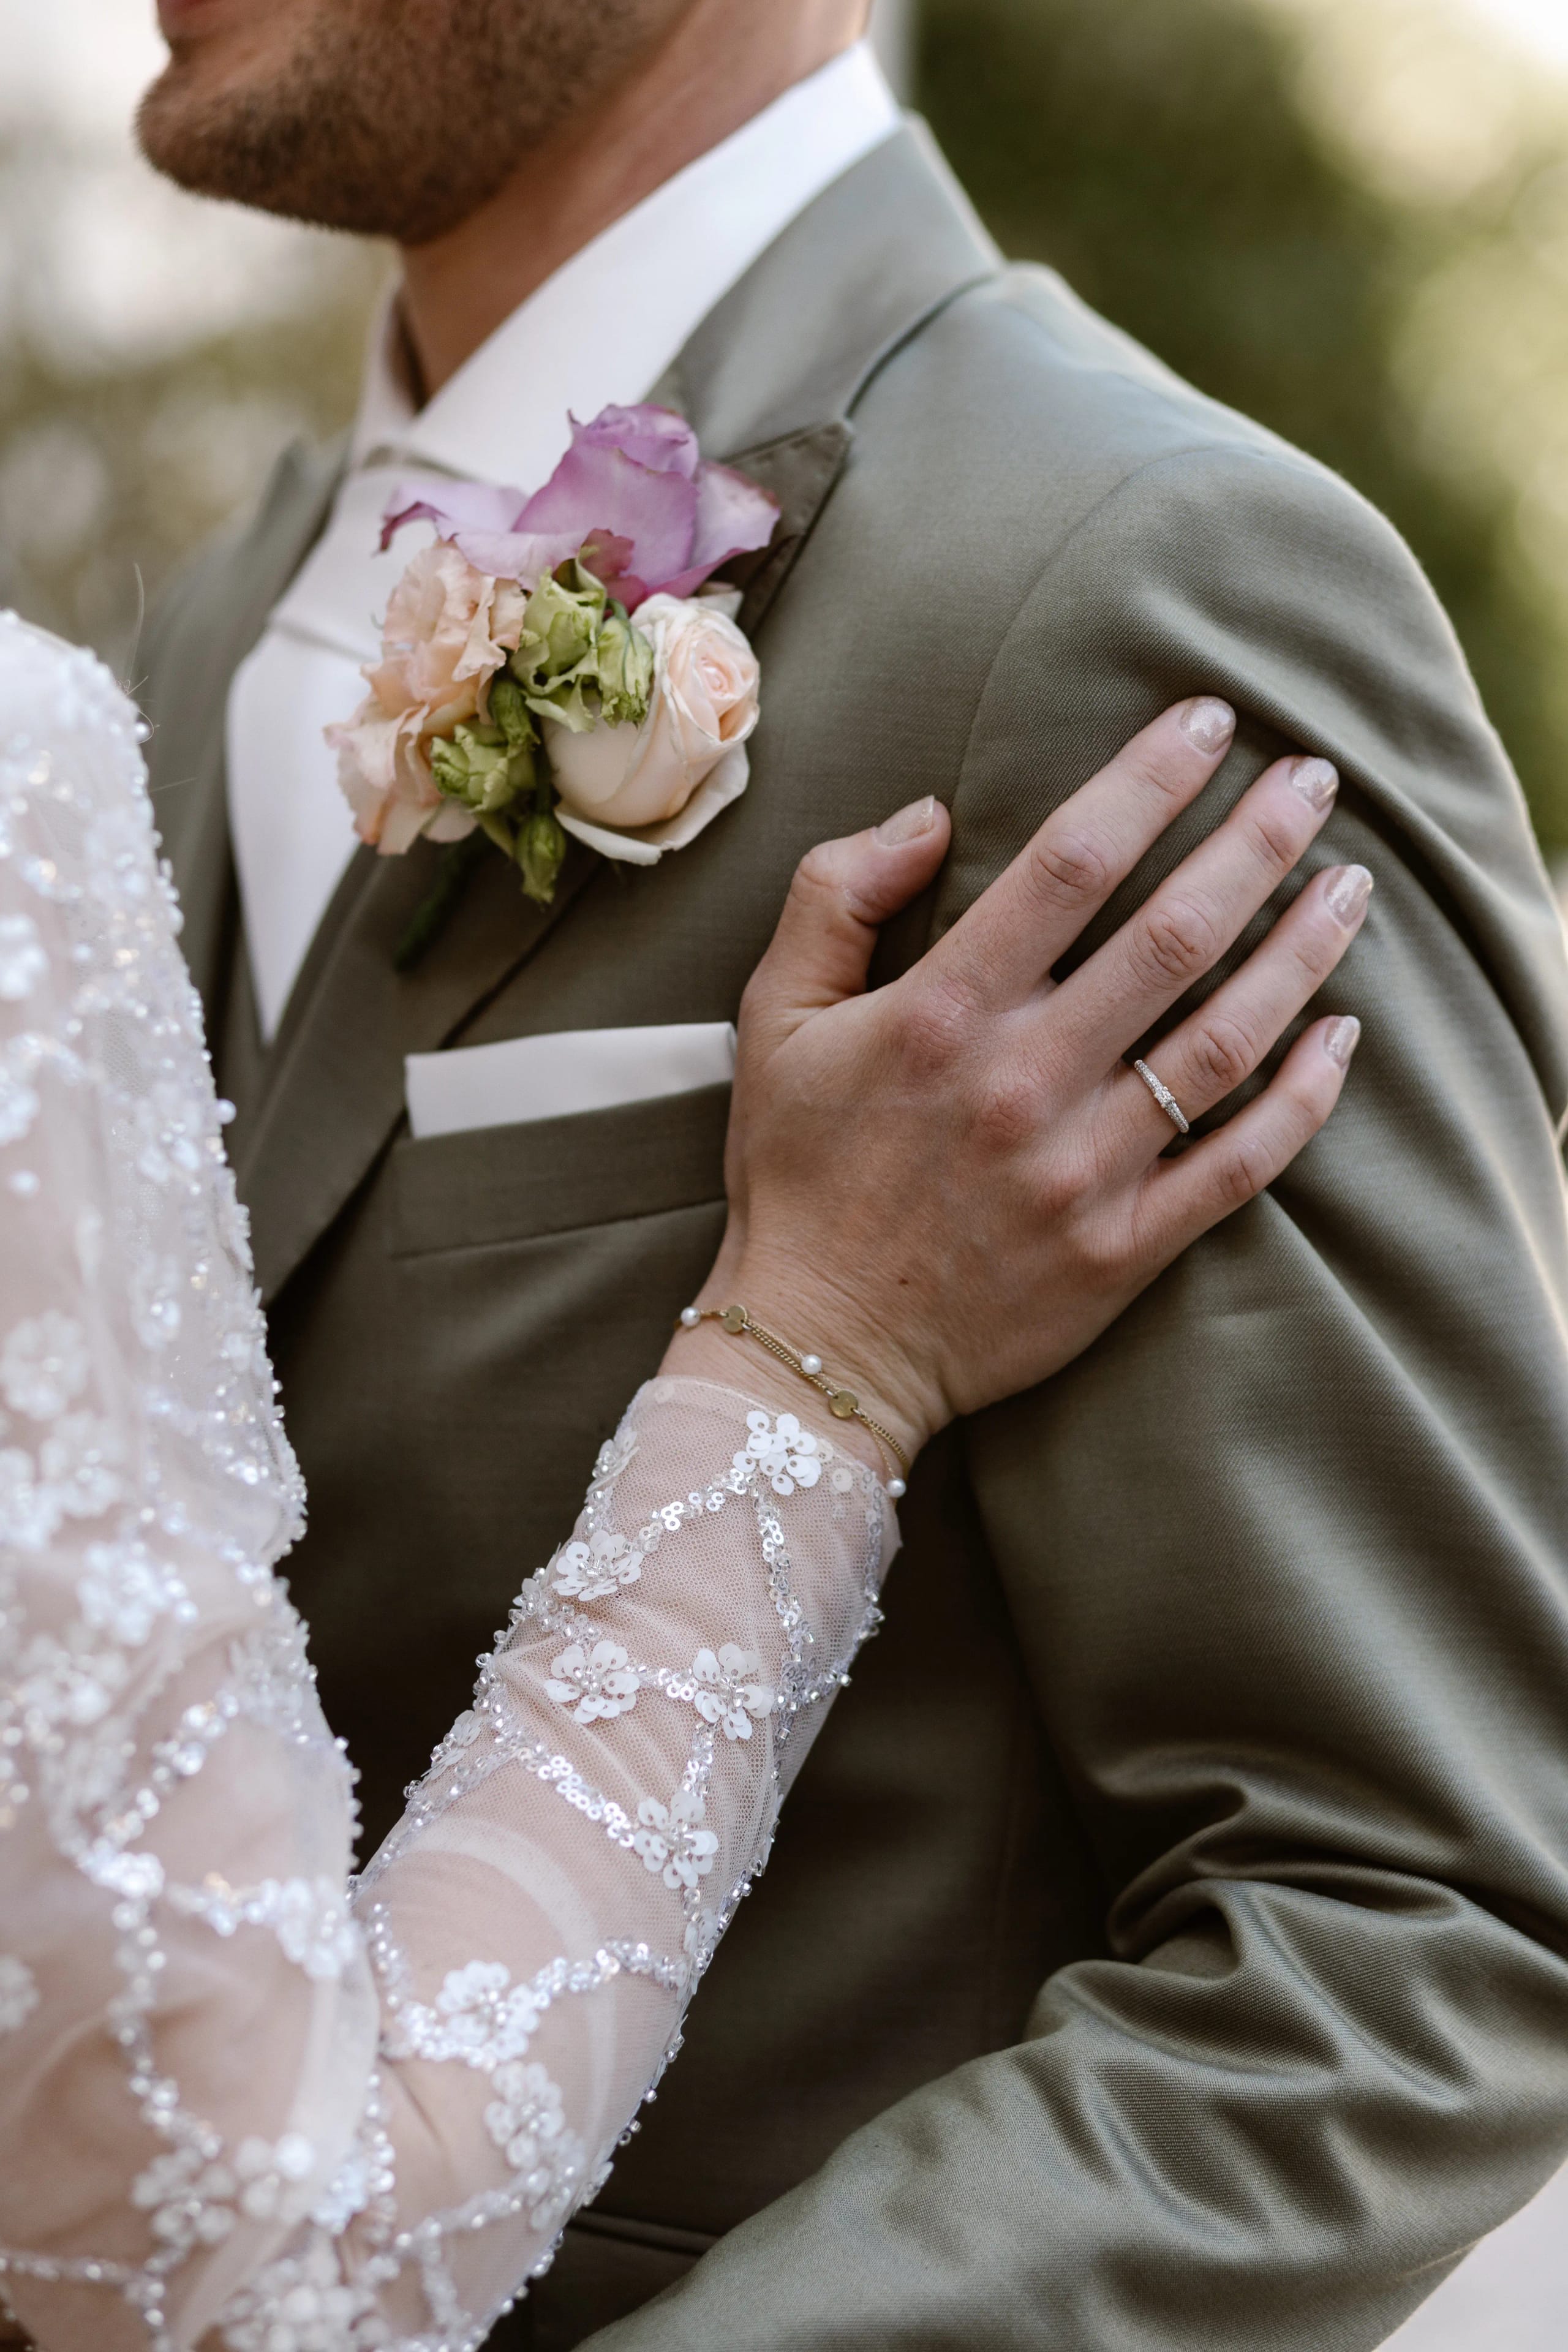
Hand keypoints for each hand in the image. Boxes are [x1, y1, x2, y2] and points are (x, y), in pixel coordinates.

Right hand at [673, 698, 1368, 1463]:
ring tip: (1350, 886)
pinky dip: (1303, 1099)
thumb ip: (835, 896)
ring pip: (1225, 1042)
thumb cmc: (797, 1174)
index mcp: (942, 1013)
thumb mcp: (773, 1019)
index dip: (1151, 778)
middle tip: (1315, 780)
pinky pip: (1240, 1164)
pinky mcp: (1123, 1249)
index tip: (1210, 722)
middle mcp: (1022, 1083)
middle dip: (1257, 843)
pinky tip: (1342, 1036)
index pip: (1072, 862)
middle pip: (1174, 936)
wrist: (817, 1348)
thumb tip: (931, 814)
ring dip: (1300, 953)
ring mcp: (1082, 1171)